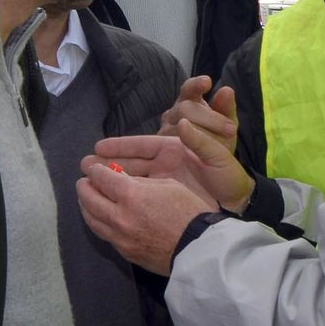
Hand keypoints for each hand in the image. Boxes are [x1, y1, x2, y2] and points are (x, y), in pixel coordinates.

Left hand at [76, 162, 211, 275]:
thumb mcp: (166, 185)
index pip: (101, 178)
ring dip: (85, 206)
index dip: (95, 171)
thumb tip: (120, 179)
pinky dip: (97, 222)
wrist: (198, 249)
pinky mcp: (124, 251)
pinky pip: (103, 234)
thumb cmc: (189, 211)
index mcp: (131, 195)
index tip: (93, 168)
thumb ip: (139, 182)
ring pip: (91, 219)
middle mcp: (119, 216)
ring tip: (86, 198)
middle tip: (84, 182)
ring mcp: (119, 237)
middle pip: (89, 199)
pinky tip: (100, 217)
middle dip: (84, 187)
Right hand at [98, 119, 251, 214]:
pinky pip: (140, 194)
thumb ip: (201, 139)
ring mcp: (162, 180)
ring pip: (131, 178)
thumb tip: (182, 123)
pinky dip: (124, 195)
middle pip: (130, 161)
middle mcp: (164, 162)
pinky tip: (107, 199)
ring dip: (111, 179)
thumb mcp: (218, 155)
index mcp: (174, 147)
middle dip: (108, 163)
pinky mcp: (163, 197)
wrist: (239, 203)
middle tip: (85, 165)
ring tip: (87, 181)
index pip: (142, 144)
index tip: (99, 147)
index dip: (120, 145)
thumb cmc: (229, 176)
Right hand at [158, 76, 239, 157]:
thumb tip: (227, 90)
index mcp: (188, 100)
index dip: (196, 85)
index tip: (207, 82)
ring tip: (222, 146)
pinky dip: (193, 146)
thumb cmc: (217, 139)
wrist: (211, 167)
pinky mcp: (161, 146)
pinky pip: (175, 143)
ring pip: (180, 127)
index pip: (188, 89)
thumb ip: (227, 108)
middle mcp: (174, 112)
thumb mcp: (227, 124)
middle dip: (210, 118)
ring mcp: (165, 129)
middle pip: (185, 108)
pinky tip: (204, 152)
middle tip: (231, 129)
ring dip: (204, 135)